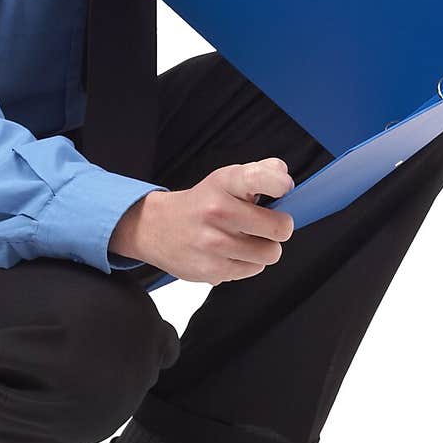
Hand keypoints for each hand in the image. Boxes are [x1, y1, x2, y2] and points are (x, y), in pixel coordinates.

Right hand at [110, 158, 295, 284]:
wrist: (158, 228)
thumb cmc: (202, 203)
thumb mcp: (226, 179)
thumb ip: (261, 172)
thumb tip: (284, 176)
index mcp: (223, 183)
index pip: (259, 177)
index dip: (279, 183)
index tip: (283, 188)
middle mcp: (217, 211)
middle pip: (279, 228)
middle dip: (280, 227)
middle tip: (267, 224)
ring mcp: (213, 243)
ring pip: (270, 253)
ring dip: (264, 248)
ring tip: (247, 239)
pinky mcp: (212, 270)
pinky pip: (253, 269)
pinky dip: (248, 262)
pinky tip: (232, 252)